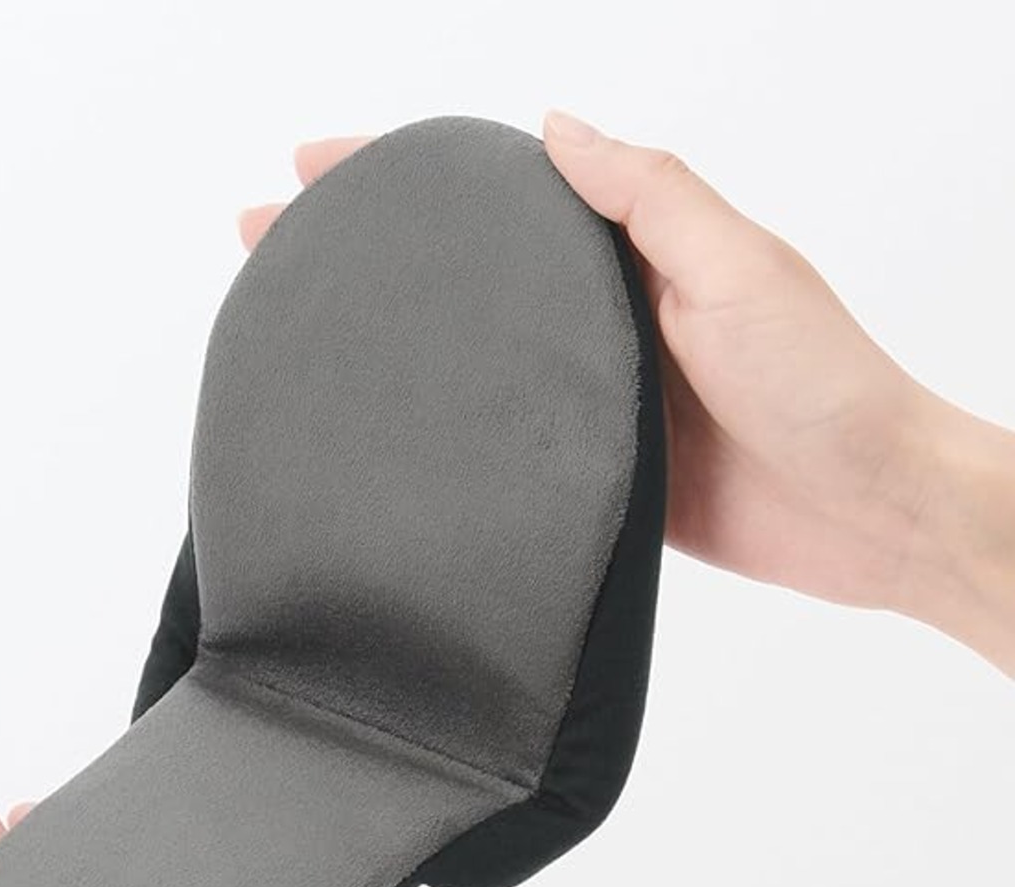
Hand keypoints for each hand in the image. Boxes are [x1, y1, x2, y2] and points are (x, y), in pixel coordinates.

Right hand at [242, 115, 1014, 674]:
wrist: (869, 513)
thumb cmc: (825, 385)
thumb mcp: (739, 265)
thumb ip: (649, 197)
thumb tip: (557, 127)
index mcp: (627, 254)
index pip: (493, 194)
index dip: (402, 175)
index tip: (313, 164)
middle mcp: (600, 318)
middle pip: (460, 273)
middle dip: (361, 254)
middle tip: (264, 243)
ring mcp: (592, 398)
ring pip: (472, 358)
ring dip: (389, 342)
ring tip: (297, 332)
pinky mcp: (595, 473)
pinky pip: (507, 443)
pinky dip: (446, 432)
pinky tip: (389, 437)